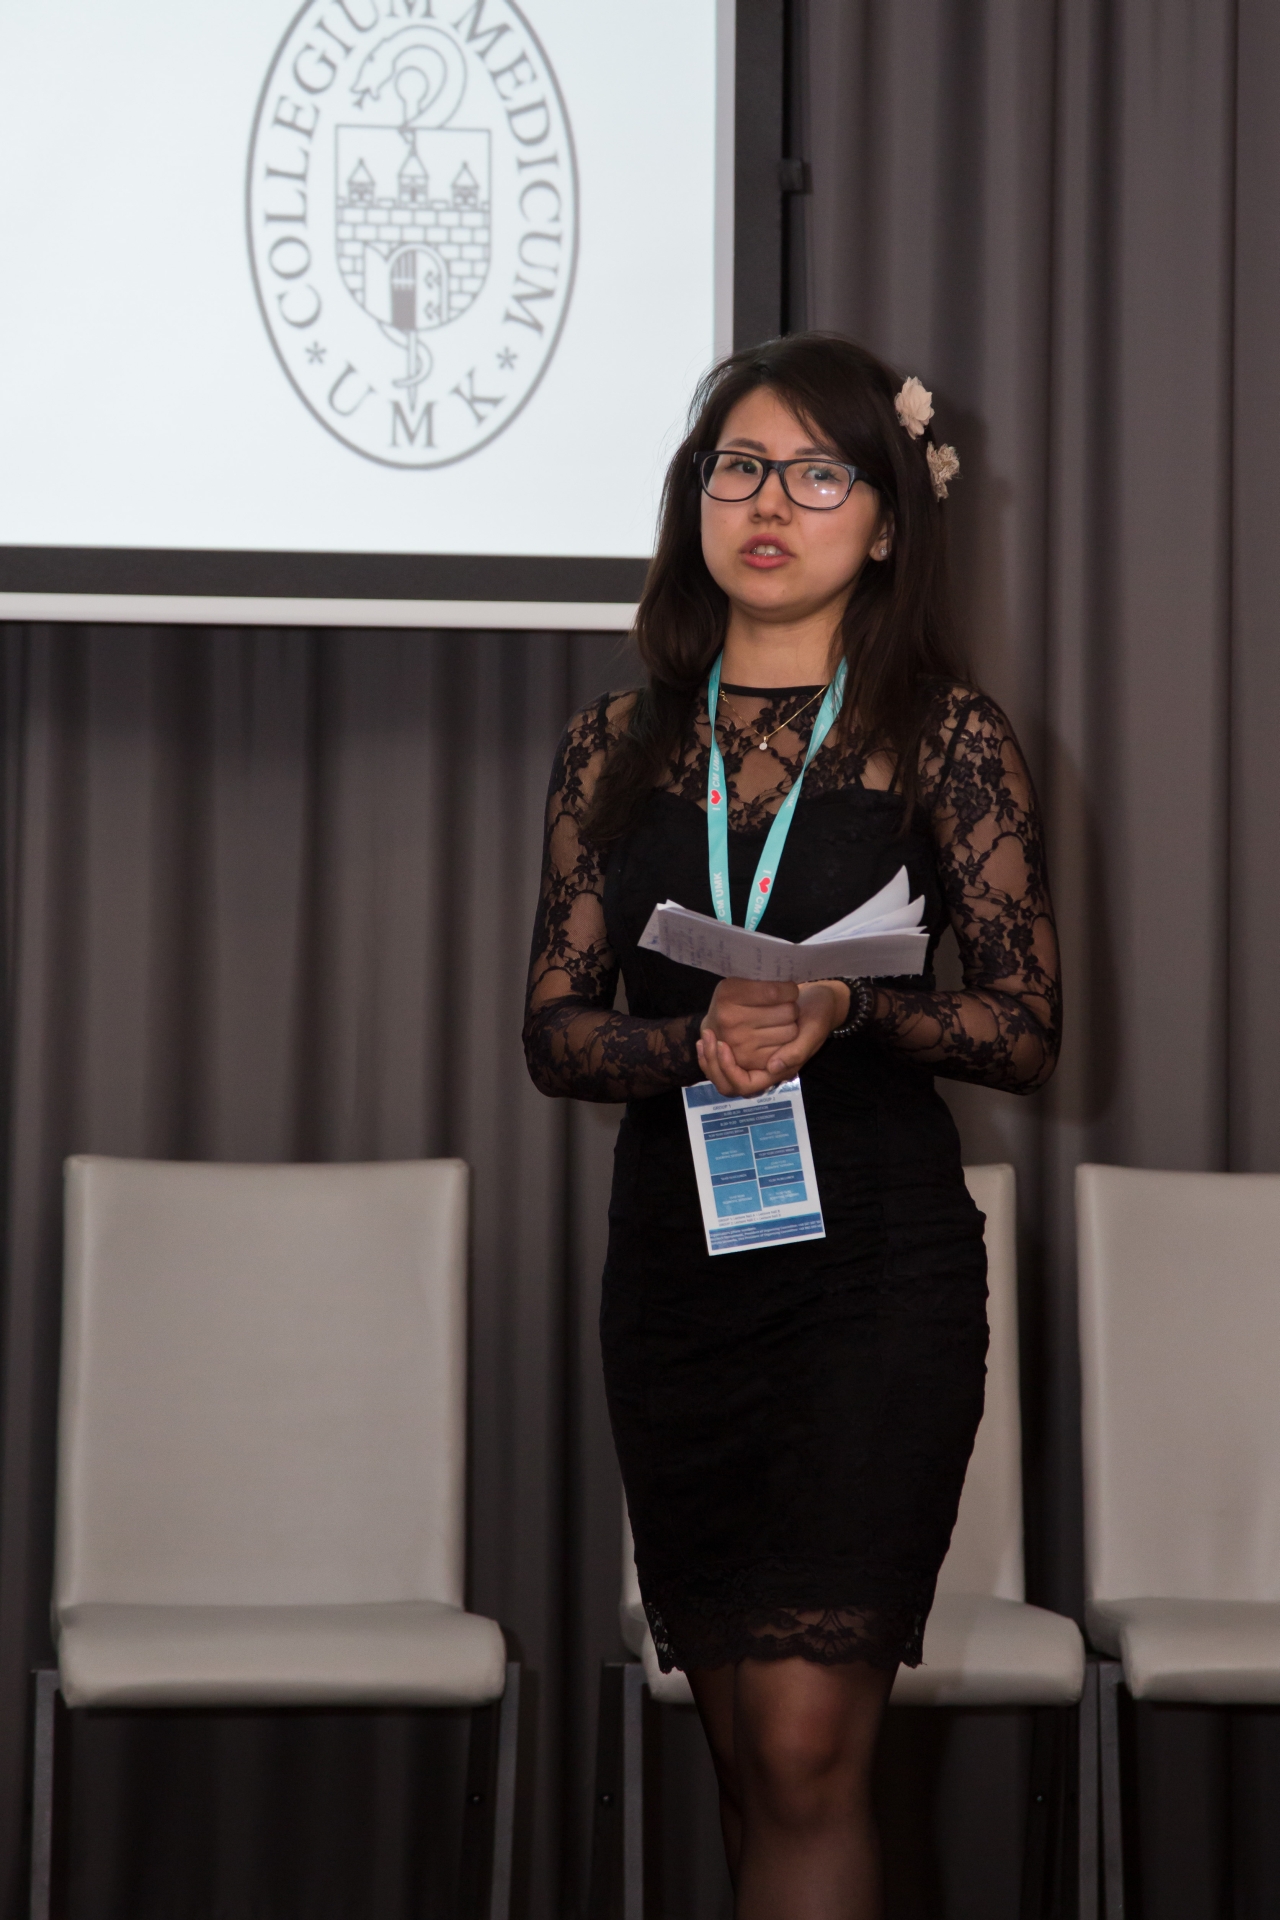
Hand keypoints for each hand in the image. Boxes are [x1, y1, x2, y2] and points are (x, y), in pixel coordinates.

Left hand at [696, 978, 851, 1096]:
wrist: (818, 997)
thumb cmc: (819, 1014)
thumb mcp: (815, 1030)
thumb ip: (797, 1051)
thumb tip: (772, 1067)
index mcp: (779, 1070)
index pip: (745, 1086)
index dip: (731, 1071)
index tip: (723, 1046)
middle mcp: (762, 1066)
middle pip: (727, 1084)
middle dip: (713, 1064)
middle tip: (708, 1038)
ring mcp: (752, 1055)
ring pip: (720, 1072)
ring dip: (709, 1056)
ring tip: (705, 1035)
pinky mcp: (745, 1041)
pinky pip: (721, 1055)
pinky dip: (711, 1048)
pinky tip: (706, 1033)